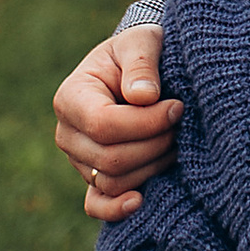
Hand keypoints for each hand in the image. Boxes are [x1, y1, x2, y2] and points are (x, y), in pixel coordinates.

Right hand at [53, 29, 181, 222]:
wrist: (140, 70)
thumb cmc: (139, 52)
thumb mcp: (142, 42)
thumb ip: (141, 64)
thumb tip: (143, 97)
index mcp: (71, 97)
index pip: (103, 125)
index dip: (145, 123)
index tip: (178, 107)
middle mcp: (68, 133)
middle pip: (110, 159)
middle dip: (154, 144)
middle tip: (181, 125)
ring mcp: (79, 160)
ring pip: (114, 181)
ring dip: (152, 166)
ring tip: (175, 141)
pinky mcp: (93, 178)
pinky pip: (97, 205)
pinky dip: (117, 209)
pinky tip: (141, 201)